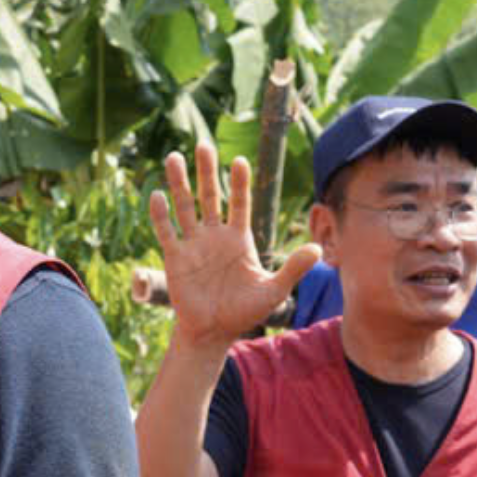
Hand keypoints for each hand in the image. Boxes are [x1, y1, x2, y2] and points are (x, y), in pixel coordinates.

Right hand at [147, 147, 319, 351]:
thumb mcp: (274, 291)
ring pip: (185, 207)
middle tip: (203, 145)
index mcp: (239, 239)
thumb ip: (293, 268)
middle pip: (210, 196)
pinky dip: (161, 214)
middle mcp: (215, 236)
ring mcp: (193, 245)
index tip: (239, 161)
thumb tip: (318, 249)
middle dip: (207, 172)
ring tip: (174, 158)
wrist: (213, 332)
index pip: (240, 203)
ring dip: (179, 183)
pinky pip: (166, 231)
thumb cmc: (244, 312)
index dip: (240, 183)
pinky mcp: (175, 258)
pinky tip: (158, 195)